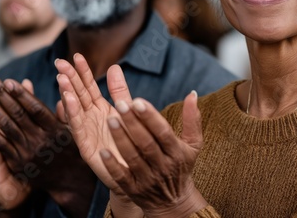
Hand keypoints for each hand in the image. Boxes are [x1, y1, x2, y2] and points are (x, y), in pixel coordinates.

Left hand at [0, 75, 95, 216]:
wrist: (69, 180)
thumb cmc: (74, 148)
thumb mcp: (77, 128)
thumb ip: (68, 108)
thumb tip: (64, 86)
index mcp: (55, 130)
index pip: (35, 109)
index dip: (21, 94)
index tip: (9, 81)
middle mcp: (40, 140)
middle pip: (17, 114)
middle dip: (1, 95)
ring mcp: (27, 152)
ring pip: (6, 126)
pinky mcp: (17, 162)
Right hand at [55, 54, 136, 208]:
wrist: (137, 171)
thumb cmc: (131, 141)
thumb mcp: (126, 111)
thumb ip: (119, 91)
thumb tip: (114, 66)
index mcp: (100, 109)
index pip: (88, 87)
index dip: (83, 72)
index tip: (77, 56)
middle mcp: (91, 119)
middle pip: (78, 95)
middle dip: (70, 78)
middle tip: (60, 62)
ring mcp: (87, 132)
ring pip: (75, 109)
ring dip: (67, 93)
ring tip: (61, 77)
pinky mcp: (86, 147)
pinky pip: (77, 127)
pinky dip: (72, 113)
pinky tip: (67, 99)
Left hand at [57, 54, 207, 216]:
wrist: (174, 203)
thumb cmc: (182, 166)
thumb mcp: (193, 144)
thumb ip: (192, 119)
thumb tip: (192, 93)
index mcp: (177, 152)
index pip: (163, 132)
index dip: (151, 117)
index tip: (138, 101)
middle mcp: (163, 166)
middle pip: (146, 143)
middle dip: (133, 123)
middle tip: (120, 103)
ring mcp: (147, 179)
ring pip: (133, 157)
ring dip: (121, 139)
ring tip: (110, 120)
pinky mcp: (133, 190)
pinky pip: (121, 177)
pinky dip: (112, 165)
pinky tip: (103, 151)